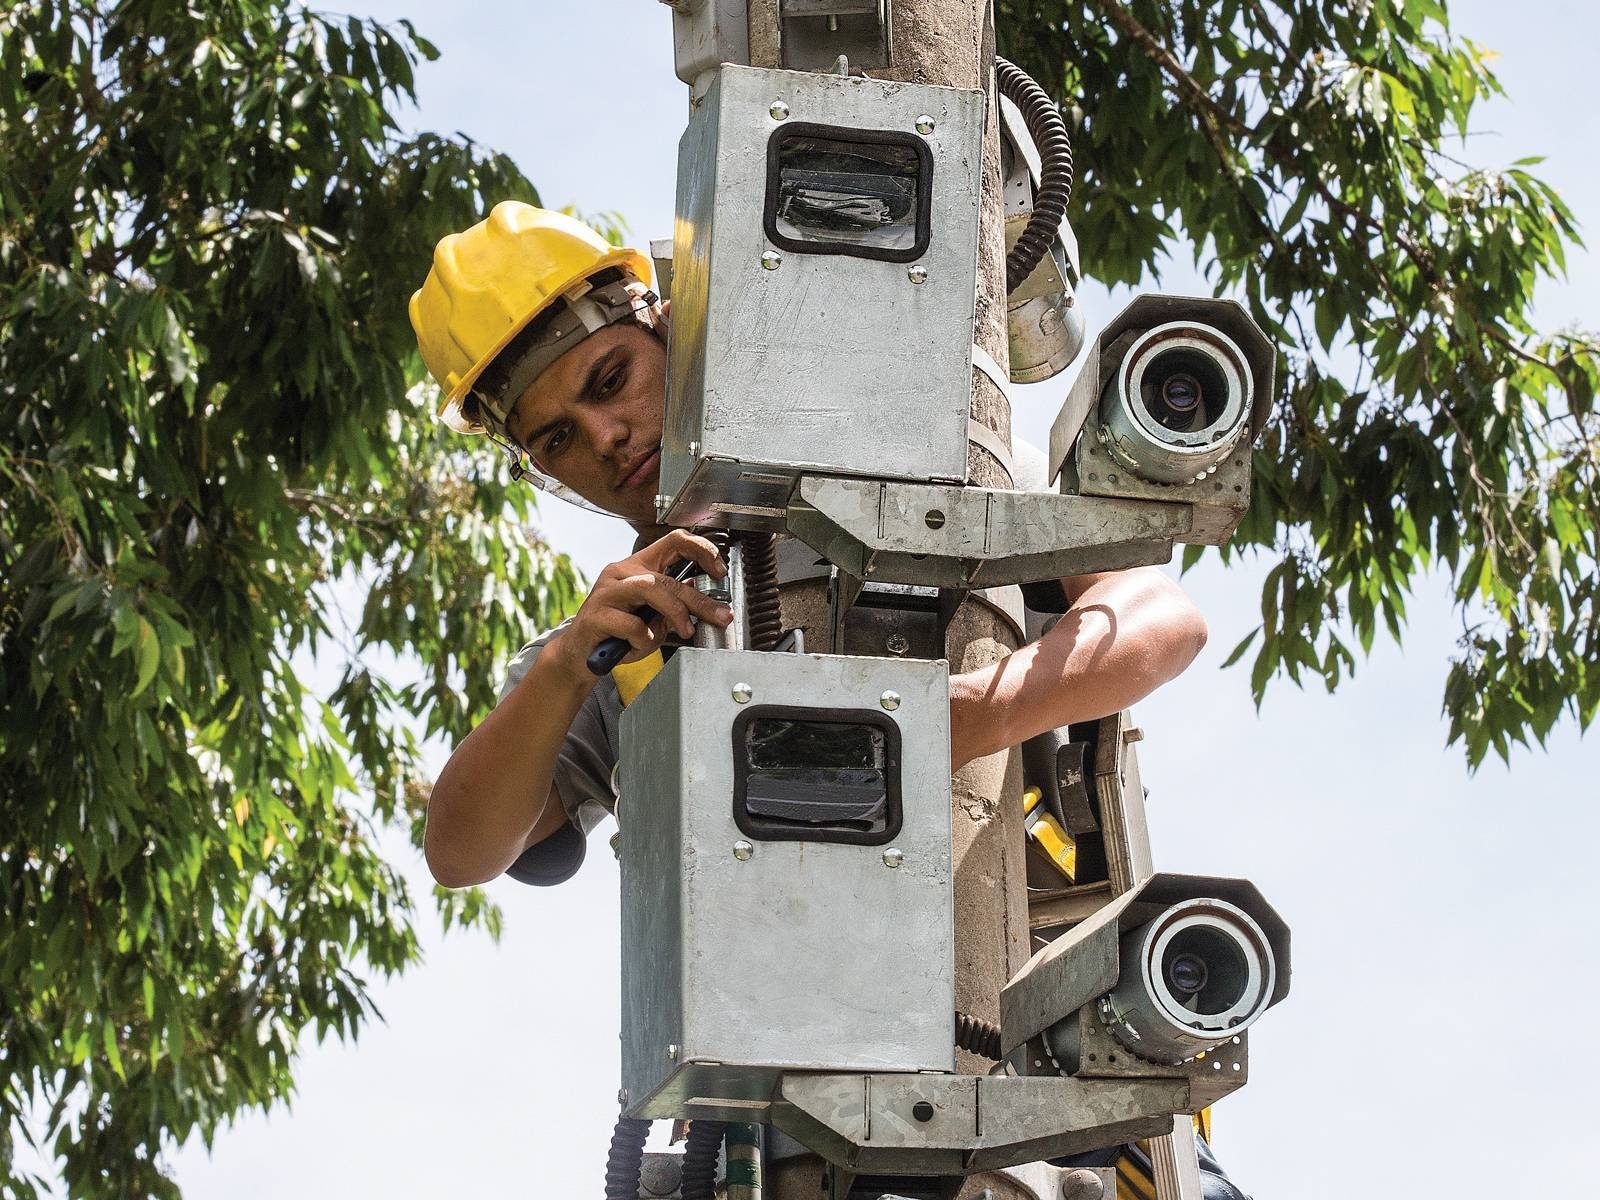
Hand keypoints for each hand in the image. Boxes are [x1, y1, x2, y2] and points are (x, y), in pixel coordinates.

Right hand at [545, 529, 730, 684]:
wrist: (581, 656)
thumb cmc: (618, 634)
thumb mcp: (655, 619)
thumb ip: (676, 608)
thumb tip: (705, 602)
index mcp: (639, 567)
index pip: (674, 542)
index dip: (701, 550)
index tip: (720, 571)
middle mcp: (621, 573)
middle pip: (667, 576)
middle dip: (699, 599)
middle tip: (720, 616)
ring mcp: (606, 592)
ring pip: (649, 588)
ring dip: (675, 612)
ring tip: (685, 631)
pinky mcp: (595, 615)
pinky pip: (629, 623)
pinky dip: (642, 637)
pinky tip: (639, 644)